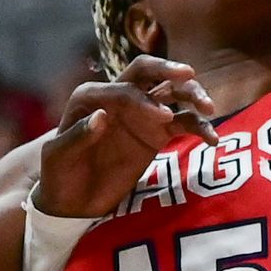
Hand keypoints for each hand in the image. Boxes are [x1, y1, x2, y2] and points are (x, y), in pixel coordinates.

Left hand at [35, 57, 216, 218]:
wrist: (73, 199)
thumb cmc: (59, 175)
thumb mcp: (58, 158)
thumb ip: (76, 137)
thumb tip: (103, 116)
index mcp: (91, 96)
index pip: (123, 88)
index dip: (143, 99)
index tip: (163, 117)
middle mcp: (119, 97)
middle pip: (149, 72)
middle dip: (169, 71)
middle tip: (189, 76)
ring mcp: (141, 114)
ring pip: (172, 93)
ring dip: (192, 95)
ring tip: (209, 110)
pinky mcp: (158, 133)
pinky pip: (184, 123)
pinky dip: (199, 128)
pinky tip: (212, 140)